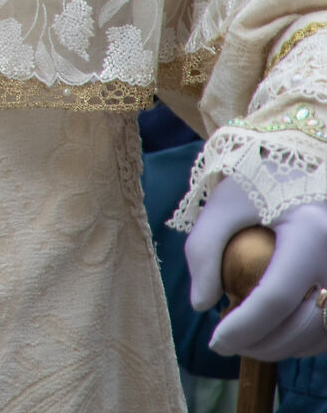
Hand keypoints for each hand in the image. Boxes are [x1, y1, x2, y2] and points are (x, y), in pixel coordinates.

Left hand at [190, 181, 326, 360]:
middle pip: (302, 325)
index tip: (215, 340)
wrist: (301, 169)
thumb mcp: (222, 205)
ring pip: (321, 335)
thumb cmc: (258, 183)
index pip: (276, 298)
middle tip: (224, 342)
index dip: (244, 327)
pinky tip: (271, 331)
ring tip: (243, 336)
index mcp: (310, 236)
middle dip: (259, 343)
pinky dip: (302, 341)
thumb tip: (201, 304)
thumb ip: (204, 251)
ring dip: (281, 347)